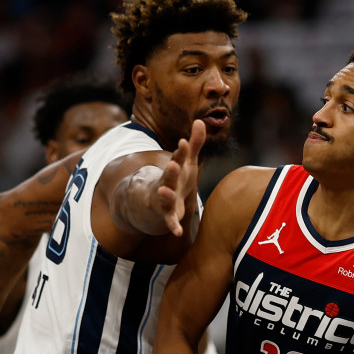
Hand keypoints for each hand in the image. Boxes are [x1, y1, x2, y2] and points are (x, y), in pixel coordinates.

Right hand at [155, 119, 205, 236]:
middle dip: (171, 170)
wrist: (152, 202)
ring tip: (164, 190)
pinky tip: (178, 232)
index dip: (181, 152)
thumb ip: (194, 144)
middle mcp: (167, 183)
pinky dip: (173, 226)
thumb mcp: (187, 162)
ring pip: (165, 197)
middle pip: (169, 176)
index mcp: (174, 170)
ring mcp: (165, 200)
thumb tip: (201, 120)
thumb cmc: (176, 179)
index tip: (183, 142)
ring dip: (165, 194)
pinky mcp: (167, 215)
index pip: (178, 158)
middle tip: (173, 163)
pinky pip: (170, 221)